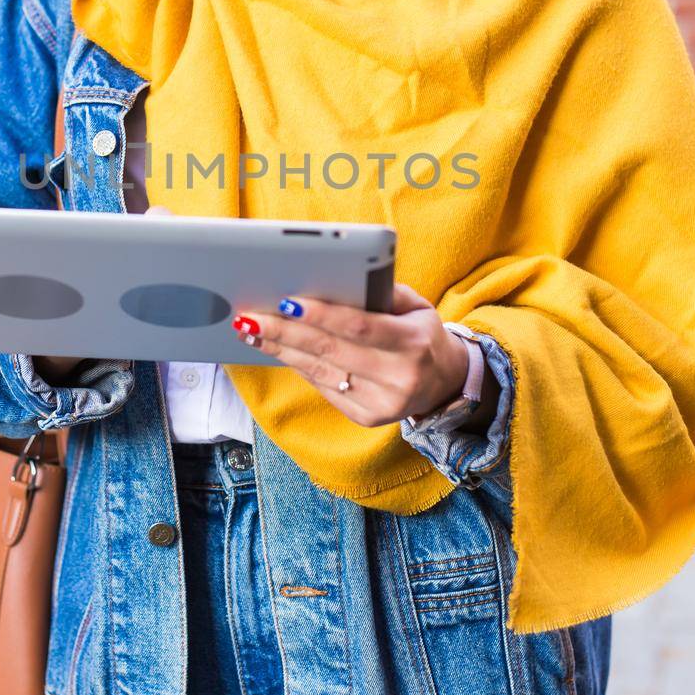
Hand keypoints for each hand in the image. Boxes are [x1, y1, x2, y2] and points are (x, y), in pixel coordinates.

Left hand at [228, 282, 469, 428]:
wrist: (444, 382)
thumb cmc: (421, 333)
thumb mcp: (416, 306)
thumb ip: (382, 291)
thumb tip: (334, 276)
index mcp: (413, 343)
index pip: (359, 327)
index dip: (321, 315)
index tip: (286, 301)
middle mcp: (399, 377)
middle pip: (331, 351)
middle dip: (285, 333)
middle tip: (250, 317)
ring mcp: (383, 403)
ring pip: (320, 372)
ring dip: (281, 350)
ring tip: (252, 331)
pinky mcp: (368, 418)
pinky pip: (324, 388)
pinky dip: (298, 366)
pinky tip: (277, 350)